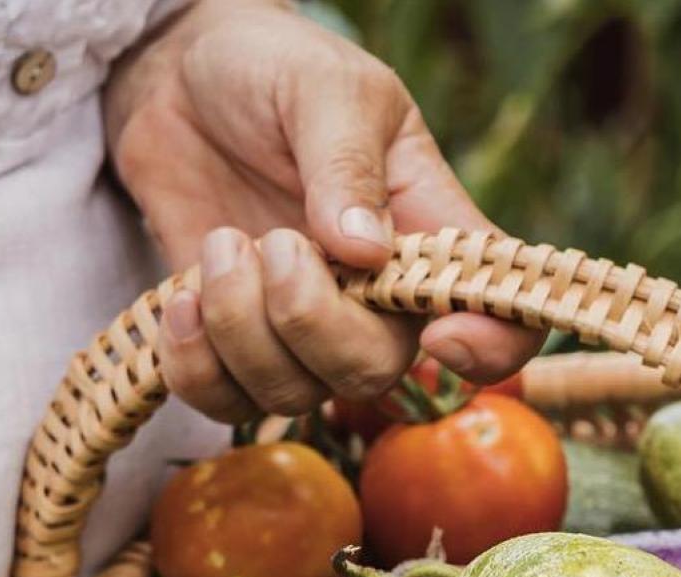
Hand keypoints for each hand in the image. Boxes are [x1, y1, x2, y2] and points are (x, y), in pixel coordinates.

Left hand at [104, 0, 540, 420]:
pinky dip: (195, 365)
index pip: (501, 317)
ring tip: (220, 244)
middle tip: (270, 242)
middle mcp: (376, 298)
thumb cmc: (274, 70)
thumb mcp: (325, 88)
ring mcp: (304, 327)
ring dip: (240, 332)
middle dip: (311, 325)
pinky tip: (183, 296)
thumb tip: (366, 251)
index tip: (438, 331)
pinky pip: (227, 403)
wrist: (179, 74)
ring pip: (294, 397)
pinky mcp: (233, 343)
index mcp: (429, 234)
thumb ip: (346, 163)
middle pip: (374, 375)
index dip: (492, 350)